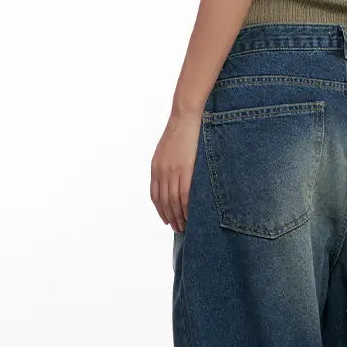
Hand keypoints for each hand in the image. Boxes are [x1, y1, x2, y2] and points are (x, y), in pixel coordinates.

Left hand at [151, 109, 201, 232]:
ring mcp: (173, 171)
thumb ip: (165, 164)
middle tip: (177, 229)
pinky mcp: (186, 169)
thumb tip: (171, 177)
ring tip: (184, 226)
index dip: (160, 210)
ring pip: (174, 201)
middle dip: (170, 217)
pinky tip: (191, 215)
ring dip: (178, 216)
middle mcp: (161, 171)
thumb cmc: (179, 131)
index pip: (155, 195)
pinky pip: (185, 194)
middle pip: (164, 201)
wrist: (185, 118)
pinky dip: (187, 208)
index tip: (166, 219)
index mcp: (155, 167)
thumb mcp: (166, 150)